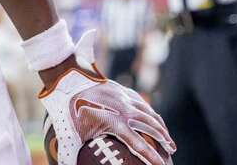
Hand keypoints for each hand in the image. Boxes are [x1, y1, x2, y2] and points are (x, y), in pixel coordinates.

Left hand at [40, 32, 174, 164]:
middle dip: (164, 140)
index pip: (139, 145)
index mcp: (114, 123)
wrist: (65, 79)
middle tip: (172, 151)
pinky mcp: (122, 90)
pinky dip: (151, 113)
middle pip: (151, 127)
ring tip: (168, 138)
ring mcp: (124, 98)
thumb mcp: (68, 138)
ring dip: (161, 126)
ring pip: (149, 113)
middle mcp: (124, 110)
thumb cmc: (65, 112)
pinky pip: (142, 103)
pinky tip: (154, 119)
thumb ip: (70, 157)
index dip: (152, 158)